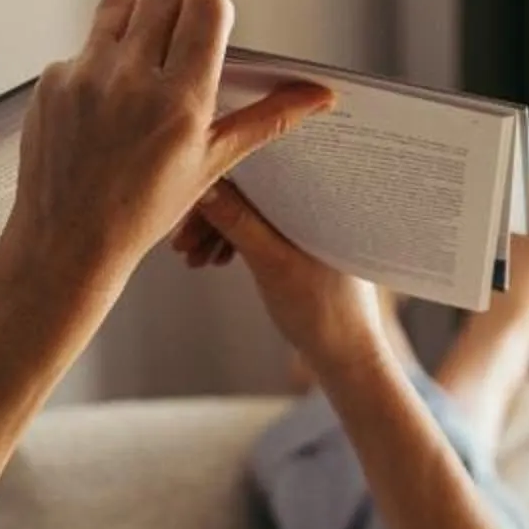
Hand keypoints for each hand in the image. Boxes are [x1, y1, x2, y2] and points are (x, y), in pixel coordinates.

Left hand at [0, 0, 334, 311]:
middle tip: (176, 45)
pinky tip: (103, 107)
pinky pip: (84, 45)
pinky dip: (99, 64)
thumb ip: (264, 120)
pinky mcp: (52, 81)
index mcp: (180, 102)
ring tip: (139, 66)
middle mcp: (132, 81)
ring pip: (120, 3)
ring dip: (136, 22)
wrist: (69, 244)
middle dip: (176, 7)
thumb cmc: (143, 213)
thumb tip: (318, 96)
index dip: (213, 11)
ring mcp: (86, 76)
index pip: (206, 6)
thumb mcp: (212, 165)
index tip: (210, 32)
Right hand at [171, 173, 389, 370]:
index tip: (186, 210)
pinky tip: (213, 261)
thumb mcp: (273, 265)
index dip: (216, 187)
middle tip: (181, 244)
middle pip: (250, 192)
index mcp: (319, 197)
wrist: (347, 356)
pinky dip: (234, 243)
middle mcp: (316, 202)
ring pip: (250, 213)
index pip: (259, 172)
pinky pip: (259, 230)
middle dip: (211, 215)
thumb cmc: (323, 312)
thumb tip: (204, 187)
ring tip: (193, 260)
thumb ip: (240, 224)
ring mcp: (307, 223)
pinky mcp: (300, 243)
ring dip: (217, 231)